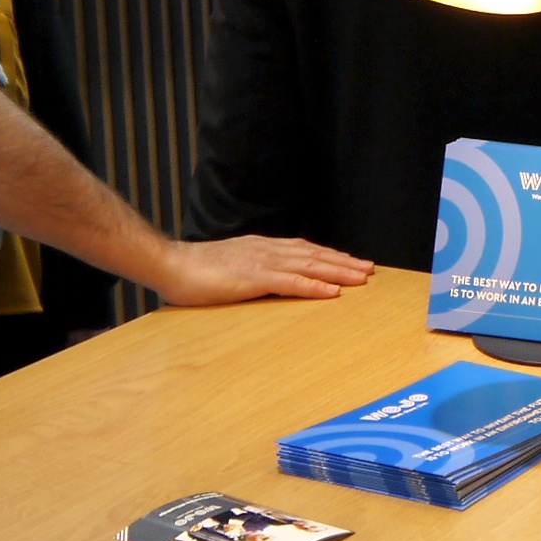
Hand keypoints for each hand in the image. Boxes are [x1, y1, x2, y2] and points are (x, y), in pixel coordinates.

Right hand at [148, 236, 374, 305]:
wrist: (170, 264)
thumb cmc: (195, 270)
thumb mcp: (230, 265)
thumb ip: (251, 268)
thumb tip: (266, 277)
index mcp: (262, 248)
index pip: (304, 250)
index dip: (330, 256)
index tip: (351, 261)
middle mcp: (267, 250)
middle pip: (314, 255)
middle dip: (344, 262)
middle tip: (369, 269)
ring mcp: (262, 263)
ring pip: (310, 266)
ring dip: (338, 272)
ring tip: (362, 278)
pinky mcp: (254, 278)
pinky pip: (291, 283)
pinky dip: (314, 286)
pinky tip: (332, 292)